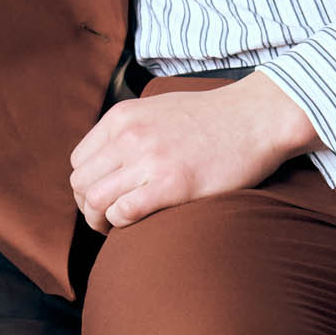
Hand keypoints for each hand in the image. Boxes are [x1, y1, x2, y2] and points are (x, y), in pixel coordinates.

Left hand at [69, 71, 317, 231]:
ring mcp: (150, 160)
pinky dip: (120, 224)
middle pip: (82, 184)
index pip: (79, 161)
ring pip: (95, 201)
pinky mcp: (171, 185)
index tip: (103, 196)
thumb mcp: (158, 108)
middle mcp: (130, 136)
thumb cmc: (213, 118)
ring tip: (116, 226)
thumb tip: (107, 159)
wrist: (256, 118)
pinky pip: (123, 212)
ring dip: (100, 221)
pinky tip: (134, 224)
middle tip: (107, 217)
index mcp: (123, 117)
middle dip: (88, 207)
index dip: (86, 185)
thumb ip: (129, 129)